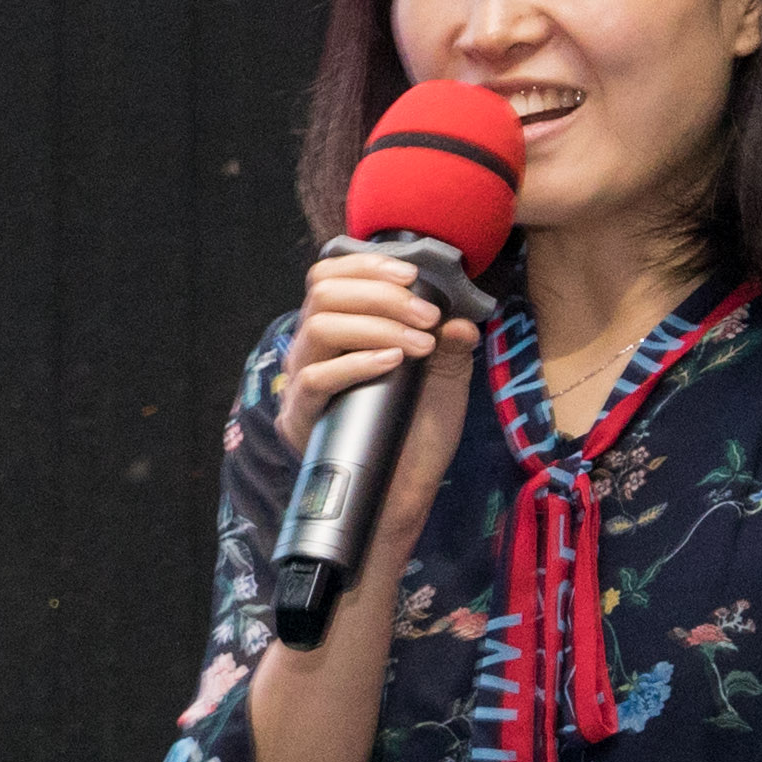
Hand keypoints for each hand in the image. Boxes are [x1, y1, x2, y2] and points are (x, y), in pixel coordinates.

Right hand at [271, 238, 481, 477]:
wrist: (401, 496)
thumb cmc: (416, 435)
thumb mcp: (443, 381)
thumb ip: (450, 347)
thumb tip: (459, 319)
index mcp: (337, 333)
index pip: (328, 277)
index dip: (366, 266)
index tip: (411, 275)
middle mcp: (312, 351)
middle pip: (323, 292)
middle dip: (382, 294)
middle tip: (426, 315)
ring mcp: (302, 383)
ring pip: (319, 326)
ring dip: (377, 325)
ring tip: (419, 343)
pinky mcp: (302, 417)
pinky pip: (317, 378)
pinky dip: (358, 362)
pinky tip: (393, 362)